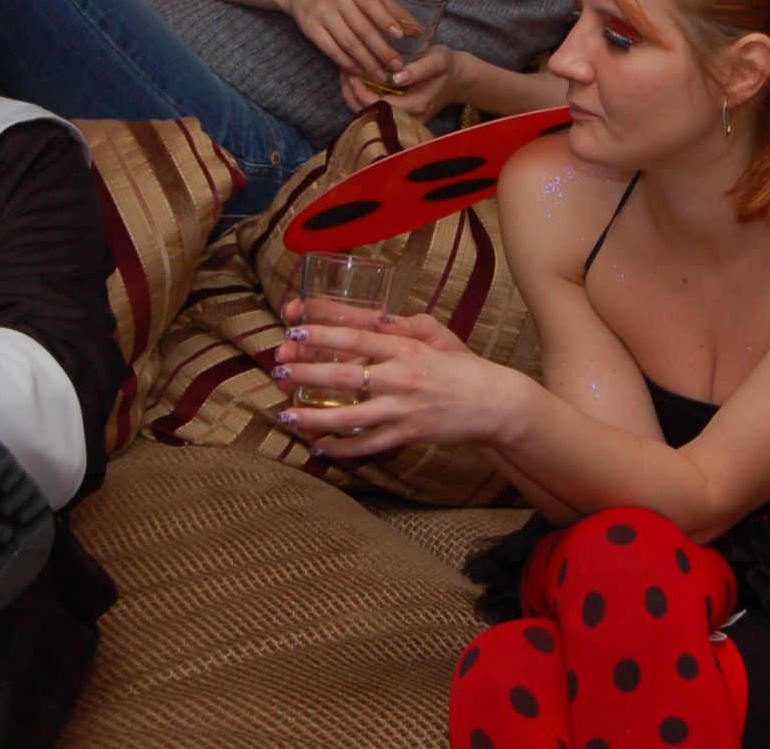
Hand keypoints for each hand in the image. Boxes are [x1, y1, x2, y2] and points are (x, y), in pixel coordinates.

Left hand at [268, 309, 514, 456]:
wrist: (492, 402)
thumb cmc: (461, 366)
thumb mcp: (435, 335)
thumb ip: (402, 326)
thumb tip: (373, 320)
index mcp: (405, 348)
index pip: (355, 336)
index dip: (321, 334)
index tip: (293, 331)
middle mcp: (401, 377)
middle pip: (344, 375)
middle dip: (305, 372)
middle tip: (277, 370)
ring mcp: (402, 410)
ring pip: (349, 416)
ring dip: (313, 416)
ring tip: (286, 413)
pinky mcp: (407, 435)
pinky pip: (367, 445)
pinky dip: (340, 449)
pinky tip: (318, 446)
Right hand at [278, 0, 403, 78]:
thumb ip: (389, 9)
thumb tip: (418, 30)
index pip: (371, 3)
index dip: (386, 20)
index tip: (400, 37)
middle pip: (362, 28)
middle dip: (382, 50)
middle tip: (397, 66)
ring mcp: (320, 13)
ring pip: (348, 43)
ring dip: (367, 62)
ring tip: (382, 75)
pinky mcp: (309, 28)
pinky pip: (332, 51)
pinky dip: (348, 63)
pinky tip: (361, 71)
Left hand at [338, 44, 469, 117]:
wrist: (457, 80)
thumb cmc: (446, 67)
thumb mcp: (438, 60)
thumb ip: (420, 69)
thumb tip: (397, 77)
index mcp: (415, 107)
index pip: (378, 106)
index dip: (360, 92)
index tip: (351, 73)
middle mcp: (407, 120)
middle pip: (367, 115)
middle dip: (351, 94)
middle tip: (344, 70)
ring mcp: (402, 123)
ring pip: (367, 116)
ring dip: (353, 96)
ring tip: (346, 74)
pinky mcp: (397, 119)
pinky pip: (373, 113)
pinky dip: (361, 98)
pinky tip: (356, 80)